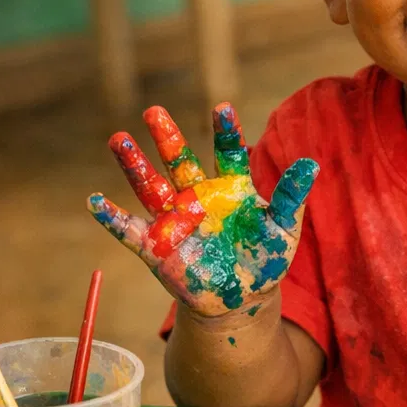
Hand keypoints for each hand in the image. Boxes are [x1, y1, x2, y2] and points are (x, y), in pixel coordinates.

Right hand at [88, 103, 317, 316]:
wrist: (242, 299)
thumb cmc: (265, 259)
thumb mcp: (283, 229)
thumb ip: (291, 197)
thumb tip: (311, 164)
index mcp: (230, 188)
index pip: (228, 153)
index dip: (225, 131)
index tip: (222, 107)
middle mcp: (198, 197)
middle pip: (180, 161)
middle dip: (168, 138)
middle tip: (154, 111)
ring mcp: (175, 220)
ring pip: (150, 186)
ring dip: (134, 164)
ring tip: (118, 139)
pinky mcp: (156, 247)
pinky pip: (129, 231)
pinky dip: (112, 218)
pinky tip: (95, 202)